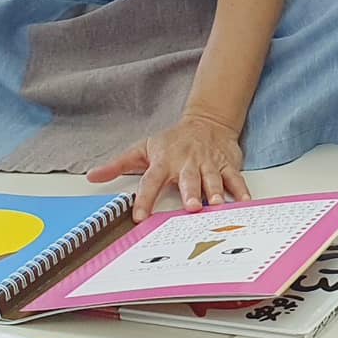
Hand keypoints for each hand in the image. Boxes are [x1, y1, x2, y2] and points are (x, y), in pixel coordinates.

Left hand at [89, 111, 250, 218]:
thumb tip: (92, 176)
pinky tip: (244, 201)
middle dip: (190, 192)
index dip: (145, 198)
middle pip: (187, 179)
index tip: (140, 216)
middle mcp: (186, 163)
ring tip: (215, 204)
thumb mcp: (143, 148)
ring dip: (214, 191)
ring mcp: (208, 163)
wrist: (207, 121)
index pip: (151, 181)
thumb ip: (118, 164)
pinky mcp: (226, 164)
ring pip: (212, 178)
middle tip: (190, 206)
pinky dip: (240, 189)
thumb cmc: (173, 141)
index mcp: (164, 161)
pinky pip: (235, 178)